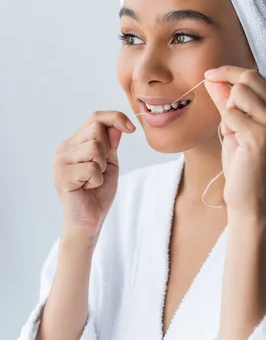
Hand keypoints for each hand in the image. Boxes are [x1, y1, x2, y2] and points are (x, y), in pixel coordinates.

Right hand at [53, 111, 135, 239]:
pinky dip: (97, 179)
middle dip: (107, 150)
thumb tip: (117, 124)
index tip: (132, 129)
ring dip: (101, 166)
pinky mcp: (62, 176)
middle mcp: (63, 148)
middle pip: (96, 129)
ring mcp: (60, 162)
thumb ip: (111, 142)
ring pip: (94, 147)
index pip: (95, 117)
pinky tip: (88, 187)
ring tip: (93, 180)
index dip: (116, 118)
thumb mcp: (110, 162)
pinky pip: (91, 168)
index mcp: (74, 142)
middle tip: (100, 169)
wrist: (89, 221)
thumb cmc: (98, 192)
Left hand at [204, 66, 265, 219]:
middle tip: (228, 119)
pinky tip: (235, 144)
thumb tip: (211, 77)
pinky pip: (230, 115)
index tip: (209, 74)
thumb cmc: (242, 162)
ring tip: (235, 134)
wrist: (249, 197)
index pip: (254, 76)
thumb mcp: (233, 125)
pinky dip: (226, 128)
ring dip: (228, 113)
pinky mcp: (260, 136)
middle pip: (247, 79)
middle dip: (228, 94)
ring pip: (238, 94)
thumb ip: (224, 100)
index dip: (229, 72)